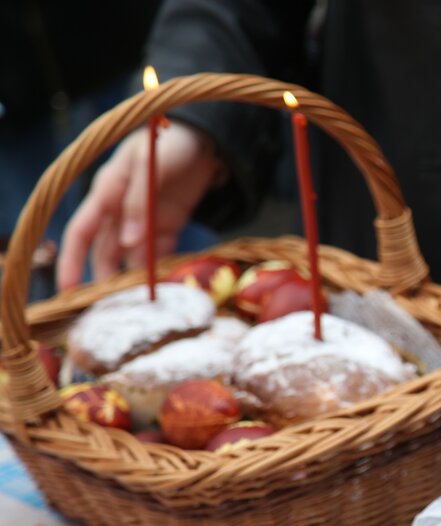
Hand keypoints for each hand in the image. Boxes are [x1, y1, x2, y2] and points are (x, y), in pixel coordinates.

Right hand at [58, 121, 225, 290]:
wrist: (208, 140)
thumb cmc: (173, 142)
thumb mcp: (152, 164)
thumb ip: (140, 201)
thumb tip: (127, 243)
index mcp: (107, 191)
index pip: (82, 230)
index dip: (72, 259)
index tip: (70, 288)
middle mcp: (121, 209)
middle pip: (104, 251)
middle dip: (103, 279)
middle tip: (108, 310)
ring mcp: (144, 220)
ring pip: (130, 256)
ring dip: (132, 279)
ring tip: (136, 305)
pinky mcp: (168, 226)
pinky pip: (159, 253)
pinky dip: (159, 270)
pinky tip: (163, 288)